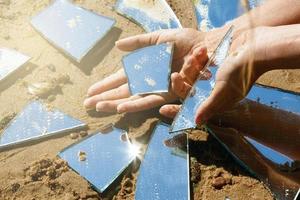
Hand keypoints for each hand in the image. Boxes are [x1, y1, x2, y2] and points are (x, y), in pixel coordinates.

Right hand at [84, 28, 207, 112]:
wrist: (206, 45)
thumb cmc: (184, 41)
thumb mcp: (157, 39)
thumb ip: (139, 43)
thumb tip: (117, 46)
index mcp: (144, 67)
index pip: (120, 78)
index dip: (105, 84)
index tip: (90, 91)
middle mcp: (149, 80)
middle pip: (123, 91)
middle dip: (105, 97)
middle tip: (87, 104)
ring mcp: (158, 87)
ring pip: (132, 98)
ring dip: (114, 103)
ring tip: (98, 107)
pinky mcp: (169, 93)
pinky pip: (149, 100)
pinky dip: (134, 104)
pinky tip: (120, 108)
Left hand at [160, 27, 272, 123]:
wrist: (257, 47)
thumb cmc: (241, 71)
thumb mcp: (223, 91)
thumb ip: (209, 106)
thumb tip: (196, 121)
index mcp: (215, 100)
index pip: (192, 108)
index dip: (177, 111)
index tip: (162, 110)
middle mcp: (213, 90)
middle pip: (189, 89)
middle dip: (180, 82)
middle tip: (174, 74)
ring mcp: (213, 76)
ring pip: (192, 75)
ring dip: (190, 67)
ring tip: (193, 56)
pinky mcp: (214, 63)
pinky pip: (199, 63)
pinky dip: (197, 59)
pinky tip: (198, 50)